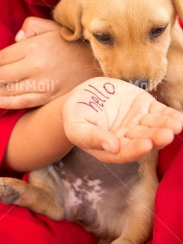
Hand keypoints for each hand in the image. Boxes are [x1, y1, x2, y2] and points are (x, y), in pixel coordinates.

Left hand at [0, 17, 100, 108]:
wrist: (96, 63)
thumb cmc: (73, 44)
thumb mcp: (52, 27)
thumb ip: (30, 27)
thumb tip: (15, 40)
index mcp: (35, 47)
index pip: (3, 56)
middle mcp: (35, 66)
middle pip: (2, 75)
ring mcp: (42, 83)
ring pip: (10, 90)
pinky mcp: (49, 96)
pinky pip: (24, 102)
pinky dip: (8, 103)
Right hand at [62, 77, 182, 162]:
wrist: (83, 96)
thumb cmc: (76, 114)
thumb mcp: (76, 126)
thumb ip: (91, 137)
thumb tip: (111, 147)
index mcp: (111, 148)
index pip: (125, 152)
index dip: (136, 149)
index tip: (145, 145)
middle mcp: (128, 138)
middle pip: (144, 140)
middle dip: (156, 138)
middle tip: (166, 135)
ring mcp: (138, 122)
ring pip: (154, 126)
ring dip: (166, 126)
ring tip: (176, 124)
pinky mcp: (144, 106)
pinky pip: (159, 112)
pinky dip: (168, 114)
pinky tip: (177, 117)